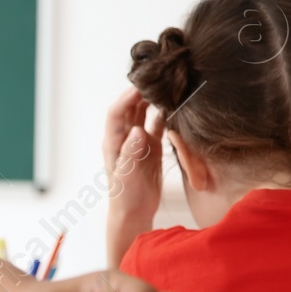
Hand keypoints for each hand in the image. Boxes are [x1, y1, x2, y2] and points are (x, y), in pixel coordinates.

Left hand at [103, 88, 164, 265]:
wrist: (134, 212)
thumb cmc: (125, 196)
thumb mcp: (127, 175)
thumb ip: (131, 153)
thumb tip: (137, 130)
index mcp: (114, 142)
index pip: (117, 112)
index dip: (127, 97)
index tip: (142, 84)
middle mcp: (125, 138)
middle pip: (131, 108)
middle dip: (141, 92)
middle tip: (159, 78)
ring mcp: (139, 141)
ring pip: (145, 114)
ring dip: (153, 101)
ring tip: (168, 87)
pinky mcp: (152, 148)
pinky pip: (158, 126)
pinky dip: (166, 116)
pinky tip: (176, 106)